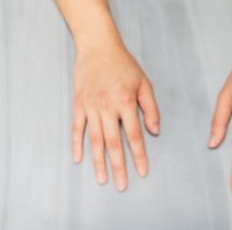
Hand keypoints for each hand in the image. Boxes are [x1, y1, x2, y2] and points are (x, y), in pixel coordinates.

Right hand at [72, 37, 160, 190]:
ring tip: (102, 179)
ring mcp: (90, 106)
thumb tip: (154, 131)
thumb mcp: (143, 83)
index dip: (138, 155)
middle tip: (121, 186)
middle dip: (118, 166)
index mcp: (125, 102)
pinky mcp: (78, 103)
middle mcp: (107, 107)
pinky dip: (76, 144)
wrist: (97, 46)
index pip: (133, 135)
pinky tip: (78, 159)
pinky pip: (77, 128)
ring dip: (98, 161)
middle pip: (112, 143)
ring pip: (94, 139)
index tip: (142, 172)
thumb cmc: (123, 64)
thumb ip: (150, 107)